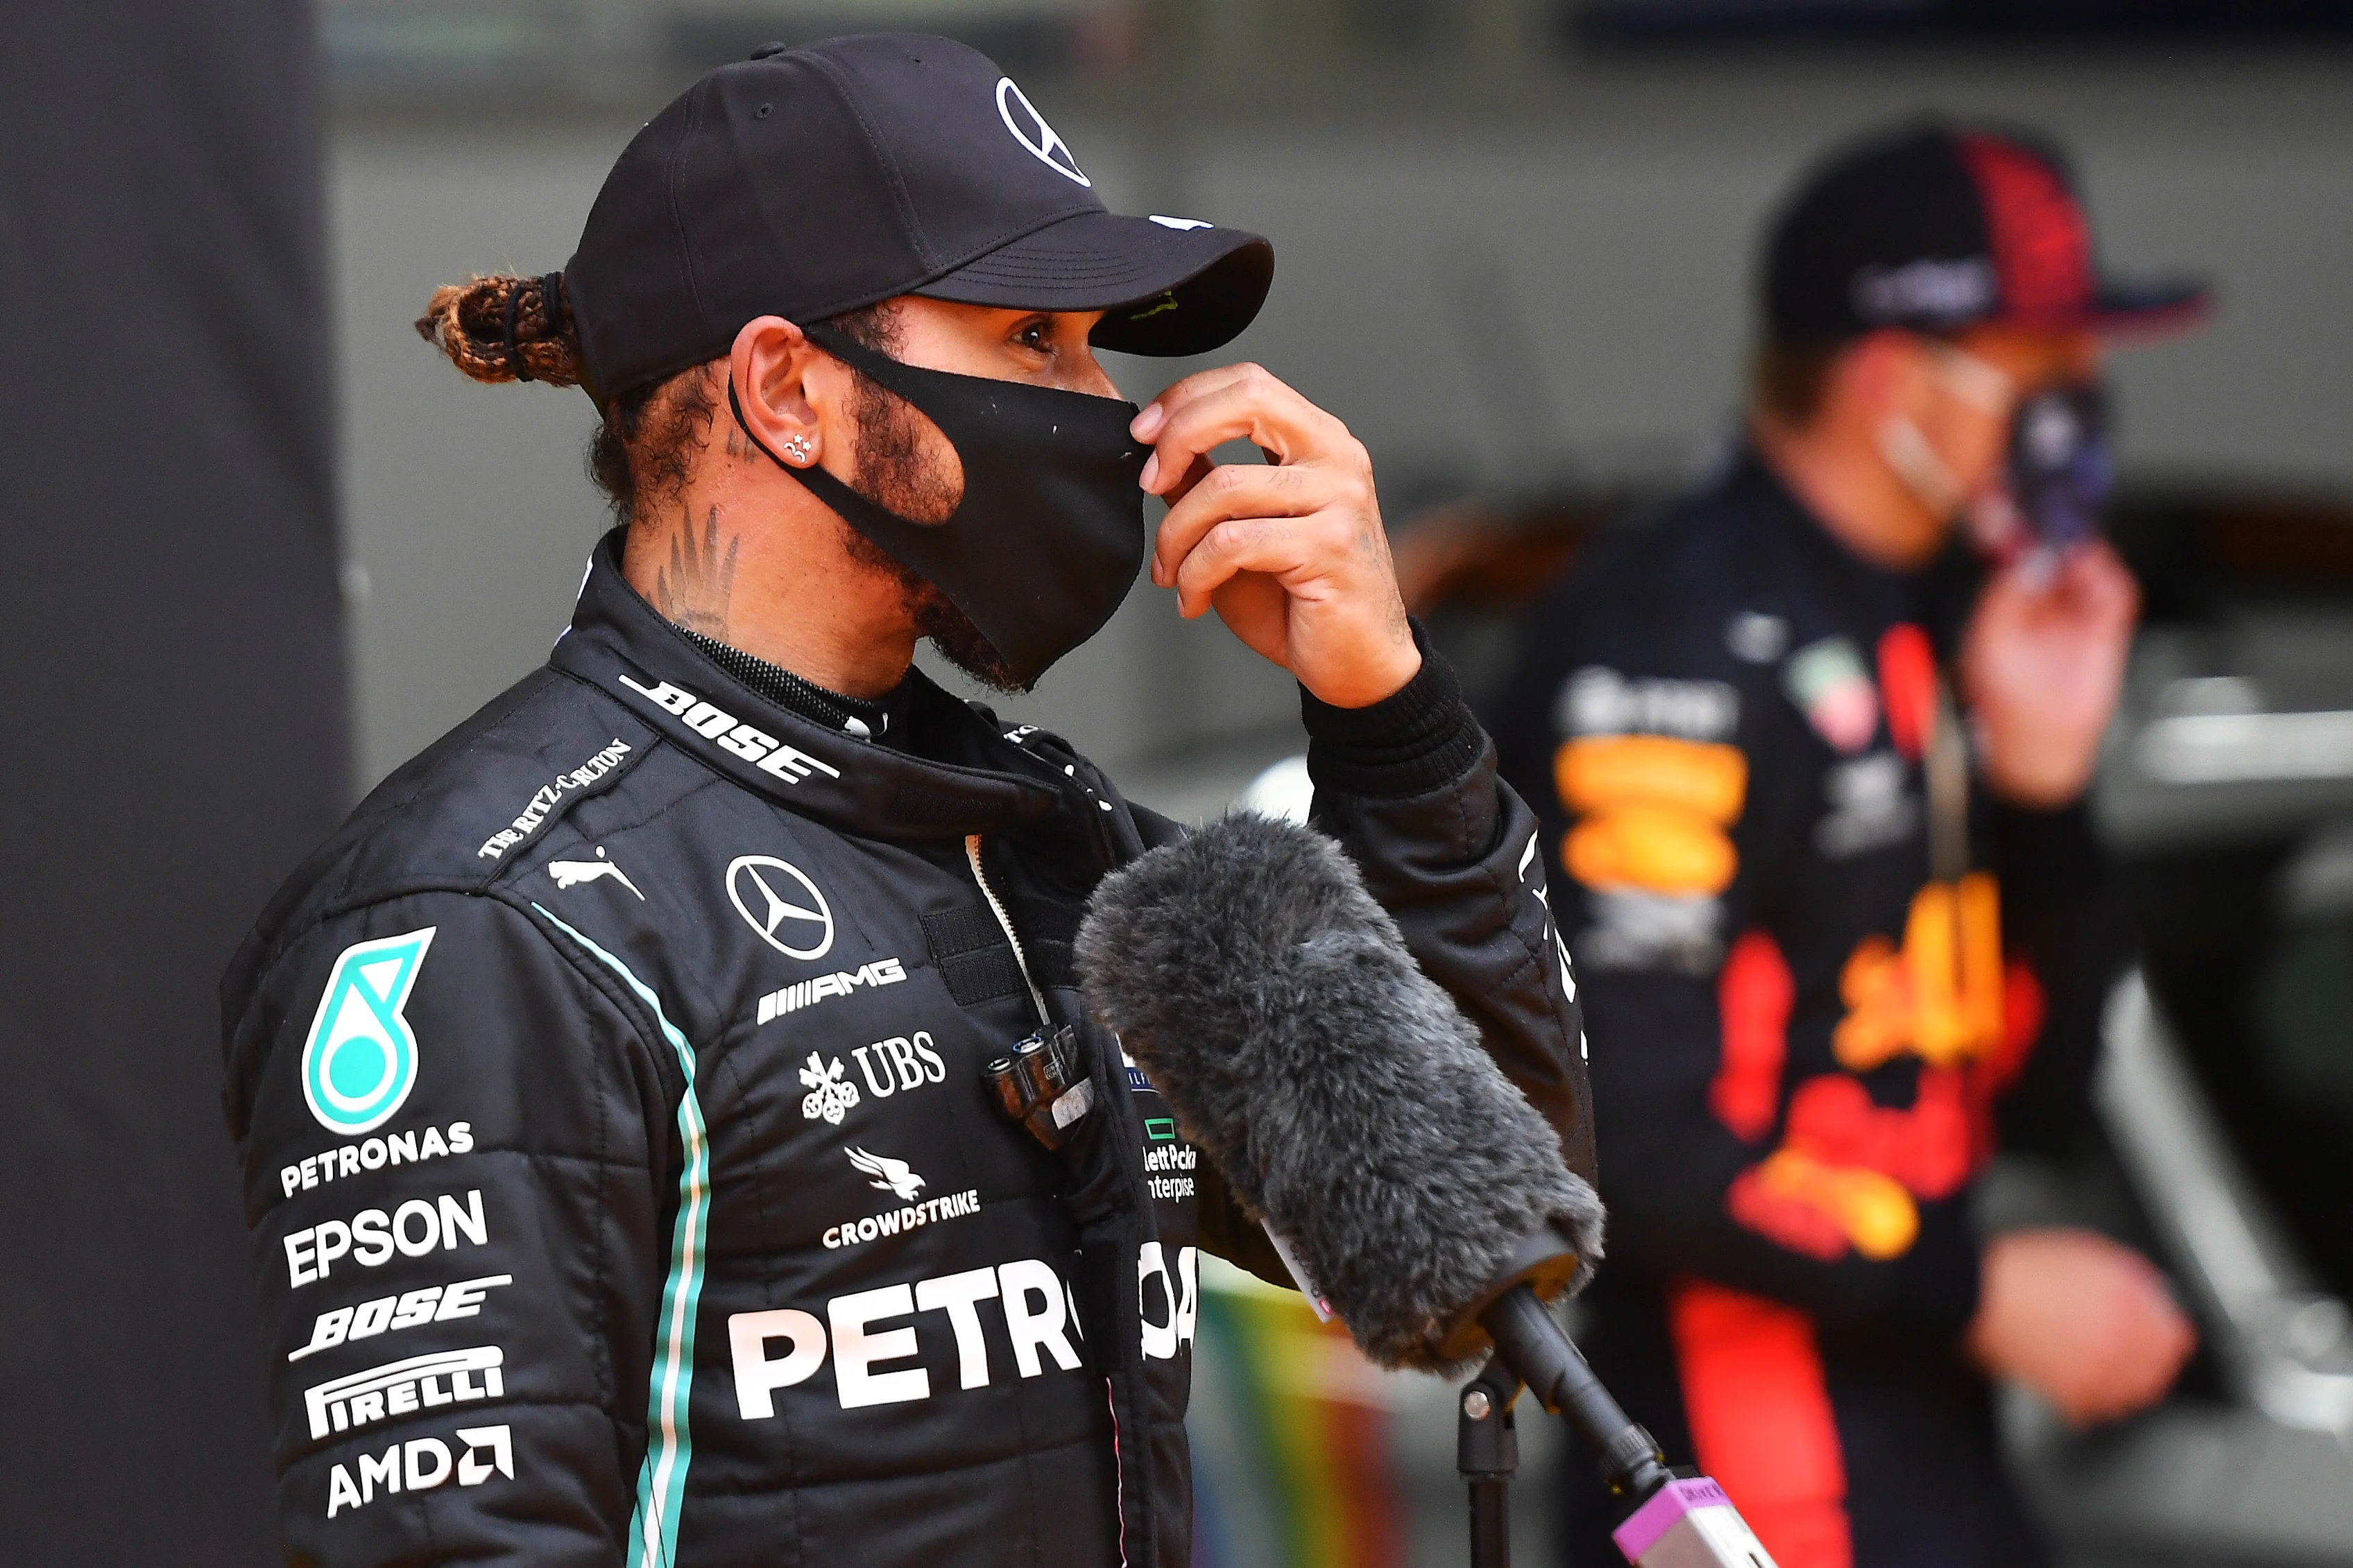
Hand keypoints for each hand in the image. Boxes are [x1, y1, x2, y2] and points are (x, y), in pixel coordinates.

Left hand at [1131, 364, 1418, 708]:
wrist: (1356, 664)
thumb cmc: (1298, 599)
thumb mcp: (1240, 528)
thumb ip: (1206, 481)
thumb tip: (1154, 448)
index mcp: (1319, 440)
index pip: (1248, 382)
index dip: (1186, 398)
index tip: (1143, 435)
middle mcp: (1337, 457)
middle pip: (1246, 401)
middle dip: (1178, 436)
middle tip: (1147, 482)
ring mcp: (1339, 499)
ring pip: (1223, 486)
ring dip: (1175, 536)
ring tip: (1171, 573)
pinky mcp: (1329, 547)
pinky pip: (1231, 543)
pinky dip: (1195, 574)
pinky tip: (1192, 599)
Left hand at [1960, 541, 2138, 807]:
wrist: (2037, 742)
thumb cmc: (2005, 701)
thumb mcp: (1991, 639)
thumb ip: (2006, 596)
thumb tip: (2024, 560)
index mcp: (2010, 608)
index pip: (2022, 560)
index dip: (2027, 539)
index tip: (2028, 519)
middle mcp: (2045, 609)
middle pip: (2060, 559)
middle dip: (2061, 541)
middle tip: (2060, 528)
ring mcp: (2076, 619)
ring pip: (2090, 572)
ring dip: (2086, 558)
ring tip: (2078, 554)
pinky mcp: (2105, 633)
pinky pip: (2116, 597)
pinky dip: (2110, 581)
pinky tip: (2097, 575)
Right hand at [1968, 1228, 2194, 1427]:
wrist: (1981, 1293)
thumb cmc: (2025, 1269)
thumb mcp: (2090, 1253)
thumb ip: (2130, 1277)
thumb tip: (2153, 1296)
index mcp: (2129, 1303)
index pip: (2175, 1334)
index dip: (2170, 1334)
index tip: (2166, 1336)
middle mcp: (2120, 1340)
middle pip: (2159, 1369)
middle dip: (2152, 1362)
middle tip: (2142, 1358)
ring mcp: (2096, 1370)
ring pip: (2133, 1394)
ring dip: (2127, 1385)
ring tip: (2114, 1376)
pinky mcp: (2069, 1392)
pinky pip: (2098, 1408)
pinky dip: (2097, 1402)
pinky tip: (2088, 1388)